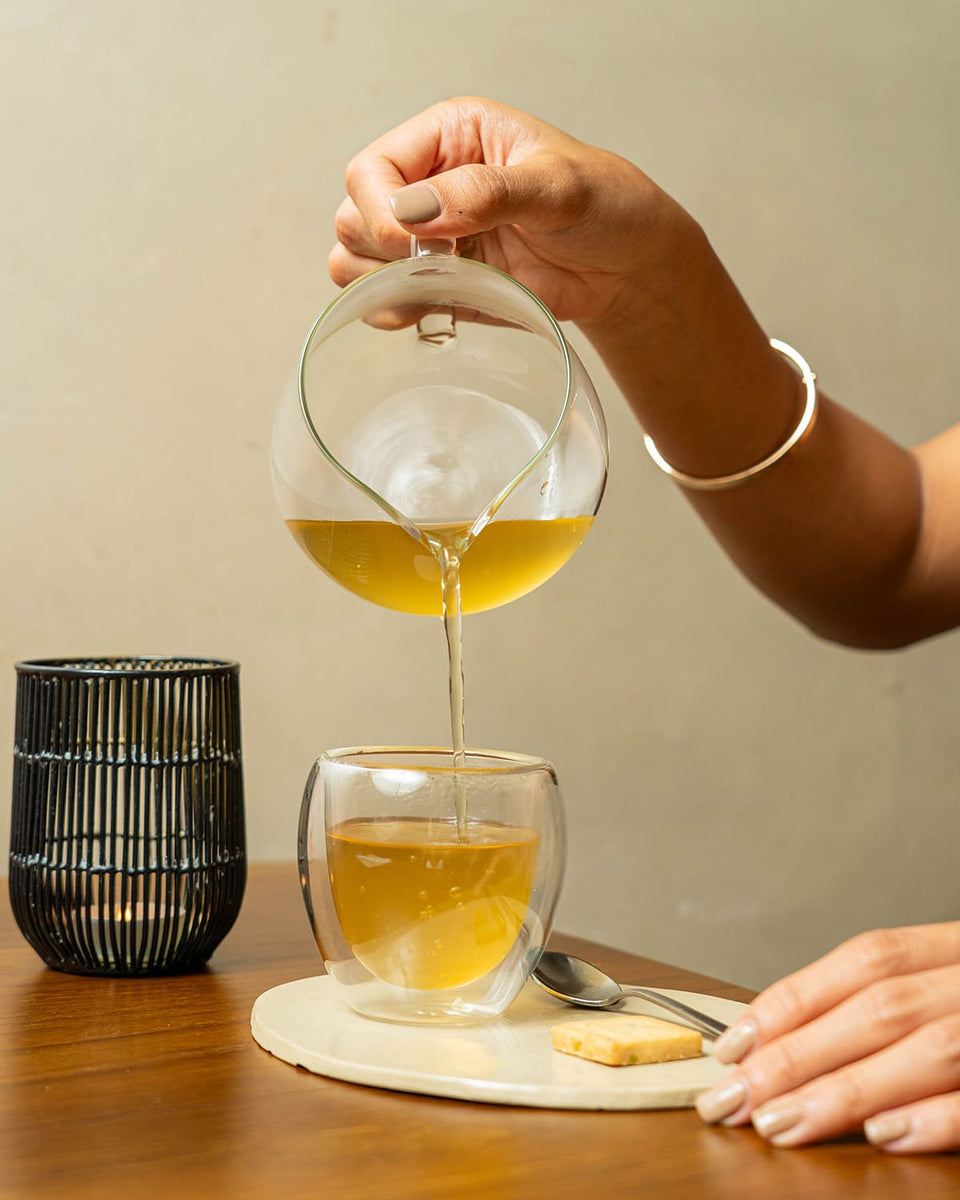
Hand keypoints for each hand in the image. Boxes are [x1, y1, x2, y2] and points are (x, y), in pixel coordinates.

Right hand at [330, 96, 693, 326]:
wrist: (629, 267)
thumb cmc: (605, 206)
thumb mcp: (556, 187)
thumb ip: (486, 192)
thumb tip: (416, 210)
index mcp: (449, 139)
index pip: (371, 171)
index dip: (380, 210)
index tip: (413, 241)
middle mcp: (428, 185)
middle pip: (353, 217)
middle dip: (383, 250)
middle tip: (442, 263)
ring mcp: (429, 239)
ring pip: (357, 261)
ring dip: (384, 283)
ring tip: (440, 285)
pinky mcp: (439, 285)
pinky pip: (386, 301)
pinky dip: (396, 311)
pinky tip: (432, 310)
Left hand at [695, 922, 959, 1152]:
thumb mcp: (950, 978)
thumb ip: (890, 997)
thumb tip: (790, 1039)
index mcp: (952, 949)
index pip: (863, 962)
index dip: (792, 1000)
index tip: (733, 1044)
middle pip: (878, 1010)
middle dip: (797, 1055)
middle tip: (733, 1097)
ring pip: (926, 1050)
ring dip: (844, 1090)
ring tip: (779, 1122)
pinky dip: (931, 1117)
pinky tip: (879, 1135)